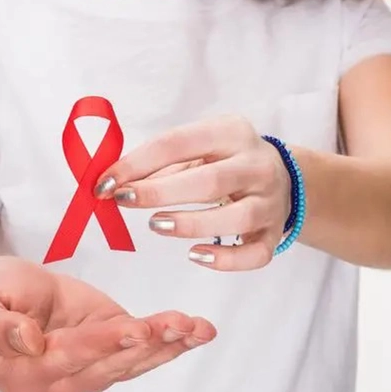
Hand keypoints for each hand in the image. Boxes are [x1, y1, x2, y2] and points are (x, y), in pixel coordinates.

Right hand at [0, 256, 215, 391]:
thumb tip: (28, 342)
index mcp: (23, 373)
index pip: (65, 359)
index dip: (100, 345)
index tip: (132, 330)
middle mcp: (59, 380)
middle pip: (107, 365)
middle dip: (147, 345)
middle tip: (180, 326)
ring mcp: (85, 367)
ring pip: (129, 362)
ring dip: (166, 345)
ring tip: (197, 328)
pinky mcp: (105, 347)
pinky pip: (137, 350)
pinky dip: (167, 341)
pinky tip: (193, 330)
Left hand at [95, 115, 291, 270]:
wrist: (284, 177)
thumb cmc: (224, 162)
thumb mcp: (198, 148)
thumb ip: (161, 164)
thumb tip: (115, 184)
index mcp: (231, 132)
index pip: (179, 142)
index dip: (138, 163)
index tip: (106, 182)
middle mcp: (256, 165)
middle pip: (211, 180)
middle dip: (161, 191)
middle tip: (125, 200)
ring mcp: (270, 201)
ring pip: (237, 217)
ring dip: (192, 223)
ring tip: (157, 225)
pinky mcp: (274, 232)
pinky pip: (256, 253)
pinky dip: (226, 259)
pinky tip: (196, 256)